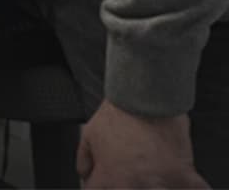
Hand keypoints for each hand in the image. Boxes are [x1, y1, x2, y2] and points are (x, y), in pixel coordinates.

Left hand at [77, 99, 206, 187]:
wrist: (145, 95)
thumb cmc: (118, 113)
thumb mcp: (89, 133)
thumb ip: (84, 158)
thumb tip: (85, 174)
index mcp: (110, 177)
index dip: (99, 188)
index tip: (107, 182)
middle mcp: (133, 185)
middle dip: (127, 186)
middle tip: (133, 174)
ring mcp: (159, 184)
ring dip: (157, 185)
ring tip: (153, 175)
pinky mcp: (183, 178)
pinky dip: (192, 186)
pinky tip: (184, 181)